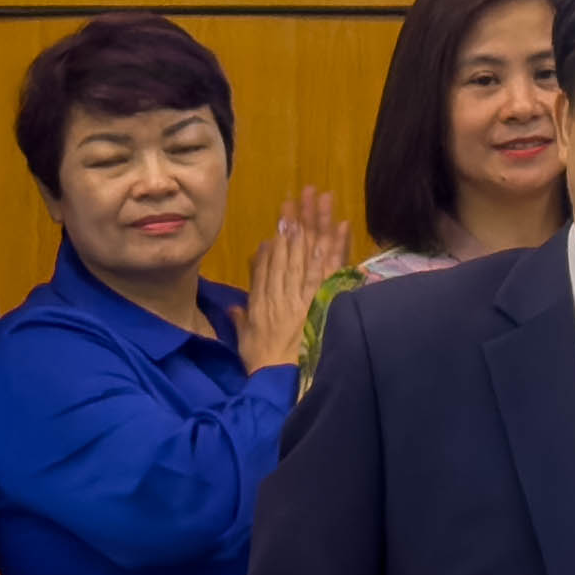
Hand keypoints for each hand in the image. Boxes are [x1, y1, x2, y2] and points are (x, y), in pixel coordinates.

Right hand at [244, 187, 346, 363]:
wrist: (281, 380)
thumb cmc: (264, 365)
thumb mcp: (246, 342)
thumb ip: (240, 321)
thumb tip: (233, 307)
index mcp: (263, 300)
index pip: (269, 262)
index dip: (277, 238)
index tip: (282, 218)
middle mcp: (283, 290)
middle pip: (290, 249)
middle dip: (296, 219)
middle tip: (302, 194)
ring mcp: (304, 292)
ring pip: (310, 251)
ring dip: (316, 223)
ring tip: (321, 198)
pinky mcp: (323, 299)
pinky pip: (332, 268)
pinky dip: (337, 246)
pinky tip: (341, 225)